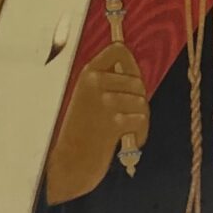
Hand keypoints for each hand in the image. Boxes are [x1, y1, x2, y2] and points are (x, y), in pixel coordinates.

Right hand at [45, 42, 148, 202]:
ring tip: (126, 132)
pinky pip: (141, 120)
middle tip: (129, 118)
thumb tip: (136, 73)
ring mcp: (105, 102)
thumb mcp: (88, 99)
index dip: (131, 63)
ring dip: (140, 120)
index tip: (133, 77)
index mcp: (88, 74)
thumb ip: (107, 83)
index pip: (118, 50)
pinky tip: (128, 140)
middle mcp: (95, 83)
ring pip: (142, 102)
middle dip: (139, 101)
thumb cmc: (82, 132)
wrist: (70, 162)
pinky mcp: (114, 122)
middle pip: (137, 81)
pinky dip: (140, 133)